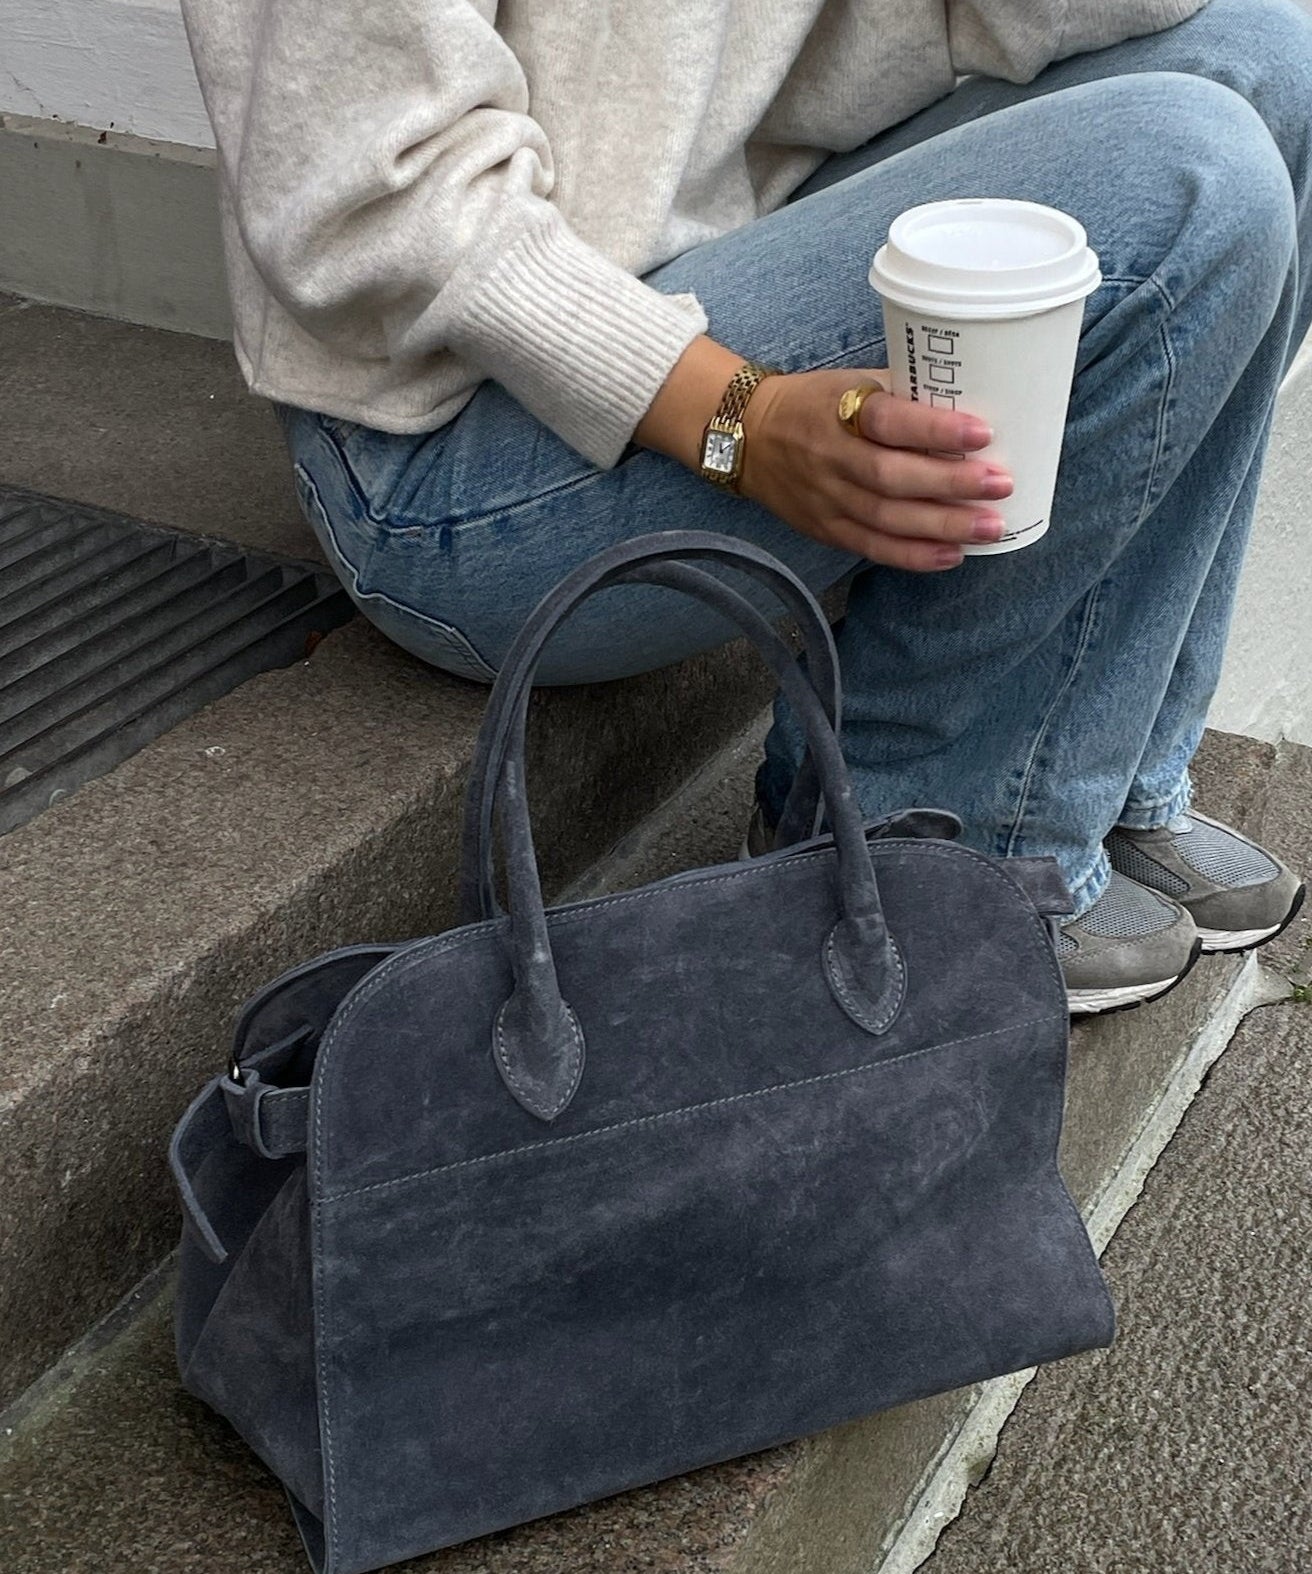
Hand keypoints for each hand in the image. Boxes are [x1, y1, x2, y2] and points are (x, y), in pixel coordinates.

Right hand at [738, 367, 1011, 571]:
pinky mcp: (825, 529)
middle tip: (1001, 485)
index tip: (982, 433)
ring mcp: (826, 498)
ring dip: (942, 525)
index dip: (935, 431)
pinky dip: (913, 555)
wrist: (750, 437)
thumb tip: (972, 406)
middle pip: (892, 478)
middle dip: (951, 485)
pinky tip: (952, 554)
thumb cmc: (817, 404)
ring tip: (990, 525)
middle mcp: (830, 457)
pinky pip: (872, 547)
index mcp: (839, 410)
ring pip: (887, 518)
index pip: (889, 421)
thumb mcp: (853, 383)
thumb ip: (904, 396)